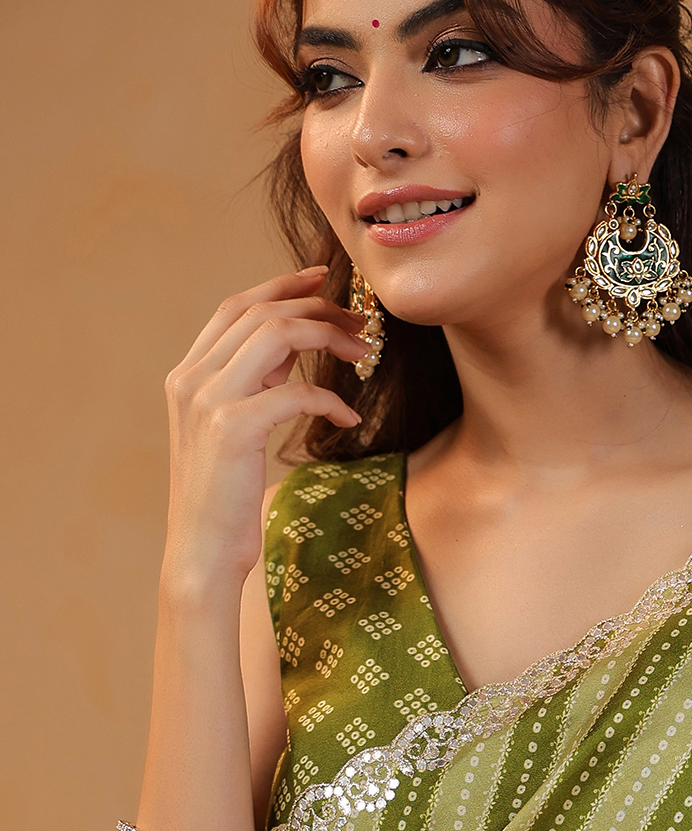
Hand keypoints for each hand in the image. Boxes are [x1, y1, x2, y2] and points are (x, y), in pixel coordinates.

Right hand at [161, 265, 366, 593]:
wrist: (201, 552)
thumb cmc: (225, 496)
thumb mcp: (234, 427)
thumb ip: (253, 384)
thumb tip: (294, 347)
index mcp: (188, 374)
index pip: (235, 307)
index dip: (281, 285)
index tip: (324, 278)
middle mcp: (190, 379)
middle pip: (260, 312)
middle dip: (317, 307)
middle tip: (361, 322)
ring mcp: (207, 401)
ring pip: (277, 335)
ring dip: (328, 337)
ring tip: (363, 356)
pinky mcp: (232, 428)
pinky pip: (295, 391)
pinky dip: (329, 397)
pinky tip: (348, 417)